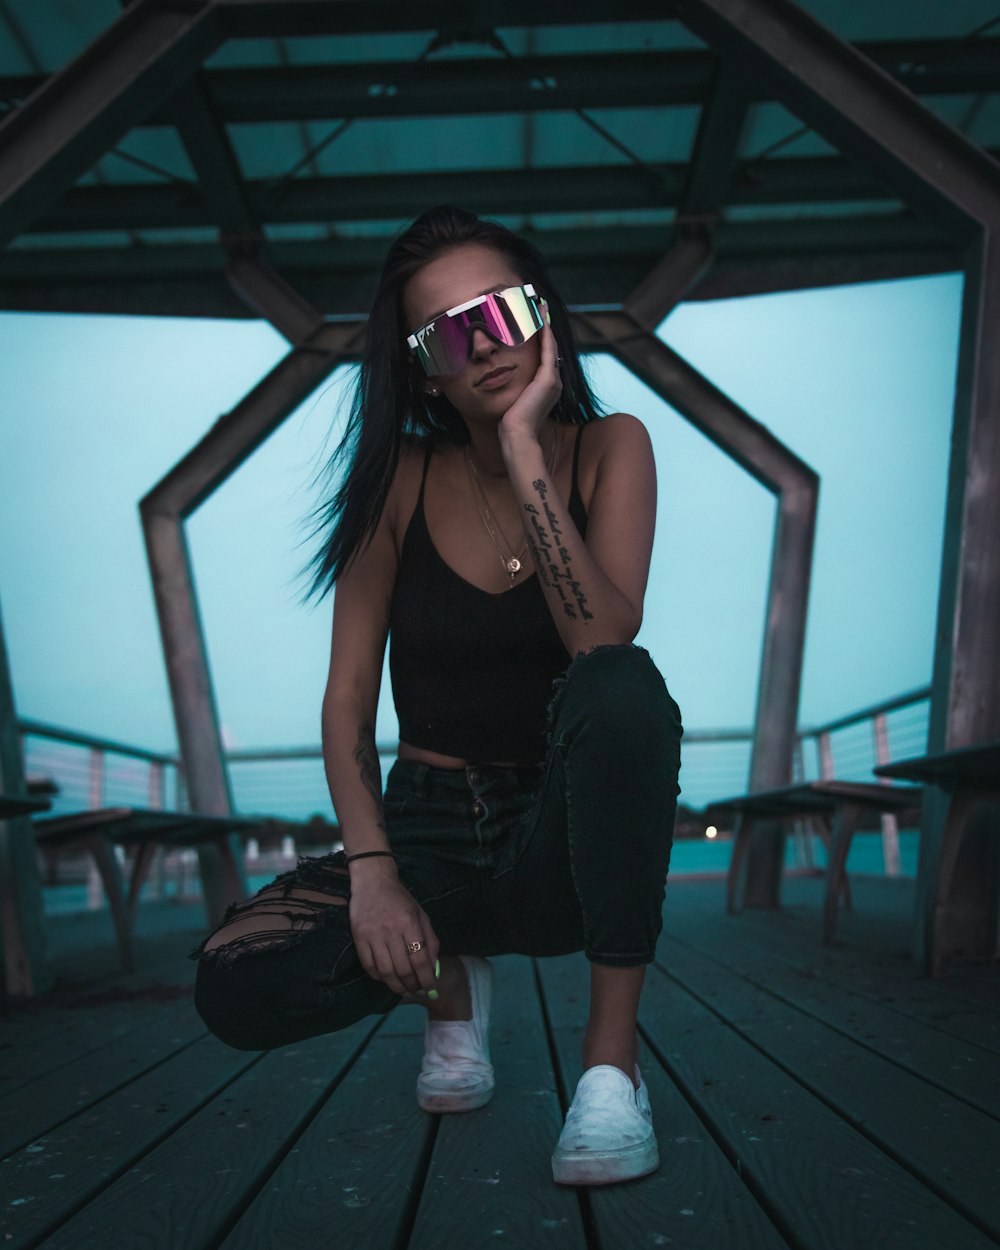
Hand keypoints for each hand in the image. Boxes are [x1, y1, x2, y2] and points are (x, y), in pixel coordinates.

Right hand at [348, 864, 440, 995]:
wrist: (373, 881)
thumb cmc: (400, 899)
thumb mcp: (421, 915)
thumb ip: (430, 941)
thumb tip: (433, 968)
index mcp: (409, 922)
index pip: (420, 959)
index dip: (427, 978)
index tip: (432, 989)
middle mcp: (390, 930)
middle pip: (403, 969)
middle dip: (413, 985)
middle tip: (418, 989)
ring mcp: (372, 934)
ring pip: (385, 972)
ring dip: (396, 986)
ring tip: (404, 989)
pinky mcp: (358, 937)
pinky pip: (368, 966)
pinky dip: (379, 977)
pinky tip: (387, 978)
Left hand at [498, 310, 562, 447]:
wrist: (517, 434)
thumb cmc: (510, 422)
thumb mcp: (513, 400)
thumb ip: (513, 388)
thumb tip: (499, 379)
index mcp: (547, 387)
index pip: (545, 356)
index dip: (542, 337)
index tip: (535, 321)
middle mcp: (554, 381)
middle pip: (550, 347)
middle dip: (545, 326)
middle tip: (540, 306)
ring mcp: (553, 380)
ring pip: (550, 345)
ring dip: (545, 325)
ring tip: (540, 307)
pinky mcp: (548, 379)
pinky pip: (547, 349)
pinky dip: (545, 333)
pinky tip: (540, 319)